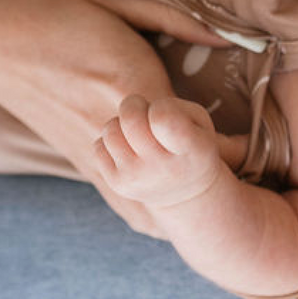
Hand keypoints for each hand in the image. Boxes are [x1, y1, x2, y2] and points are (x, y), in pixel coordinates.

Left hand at [94, 95, 225, 211]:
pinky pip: (98, 146)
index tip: (167, 117)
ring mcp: (138, 178)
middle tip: (146, 114)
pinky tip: (129, 149)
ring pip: (110, 130)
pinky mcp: (118, 184)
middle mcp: (164, 169)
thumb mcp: (199, 121)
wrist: (185, 192)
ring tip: (137, 134)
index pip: (162, 119)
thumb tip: (130, 111)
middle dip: (135, 106)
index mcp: (192, 150)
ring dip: (121, 124)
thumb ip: (170, 107)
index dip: (160, 108)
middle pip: (130, 118)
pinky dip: (111, 141)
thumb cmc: (191, 143)